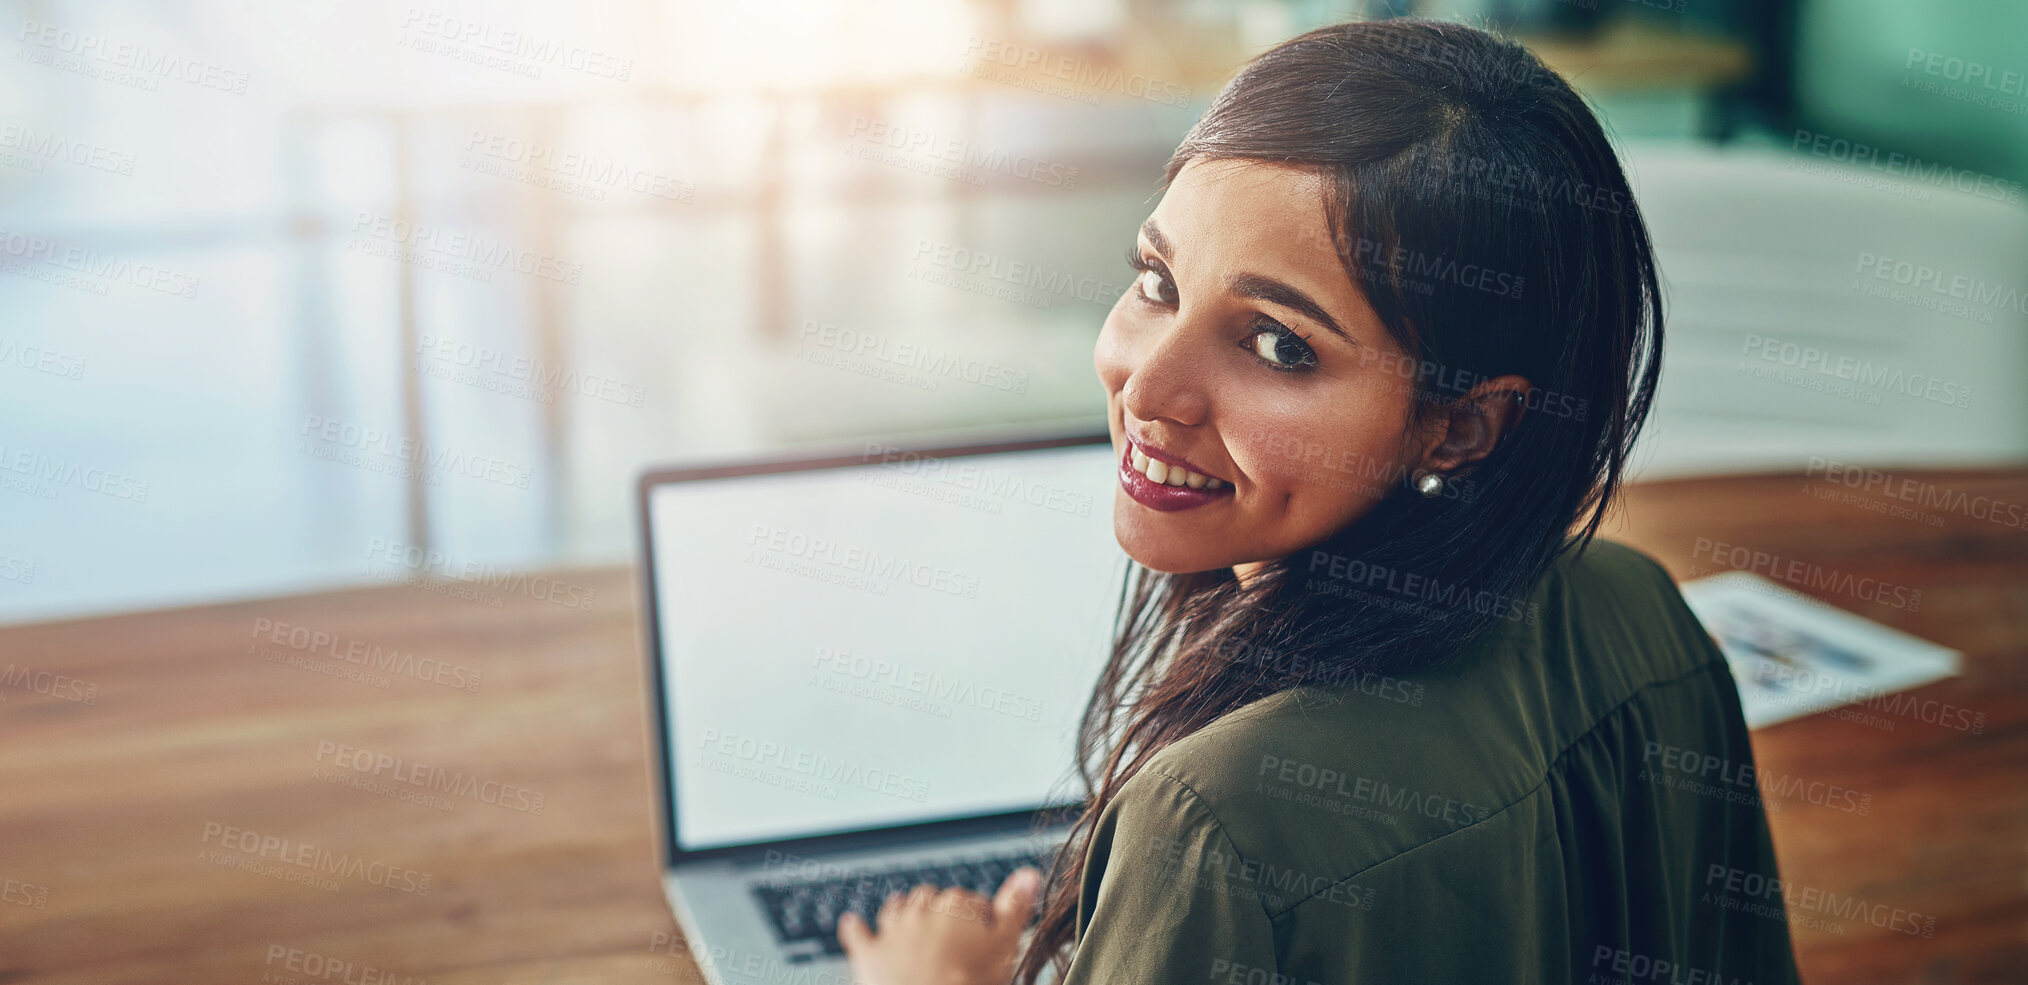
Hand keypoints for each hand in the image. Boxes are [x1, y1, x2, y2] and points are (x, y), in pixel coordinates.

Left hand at [837, 866, 1041, 984]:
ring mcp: (893, 930)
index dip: (979, 918)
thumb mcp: (1004, 944)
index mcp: (956, 905)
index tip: (984, 935)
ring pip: (897, 909)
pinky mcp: (869, 953)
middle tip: (950, 936)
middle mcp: (922, 909)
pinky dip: (855, 928)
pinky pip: (858, 934)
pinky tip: (851, 923)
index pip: (971, 901)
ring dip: (903, 912)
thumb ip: (1015, 907)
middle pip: (932, 901)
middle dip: (940, 913)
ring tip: (909, 918)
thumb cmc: (969, 980)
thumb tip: (1029, 874)